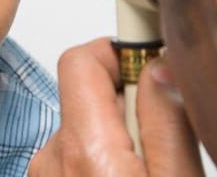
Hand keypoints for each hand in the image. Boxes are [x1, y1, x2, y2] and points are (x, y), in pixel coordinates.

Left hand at [28, 38, 203, 176]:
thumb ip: (167, 124)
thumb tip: (158, 69)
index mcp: (84, 149)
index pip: (80, 62)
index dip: (117, 52)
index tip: (147, 59)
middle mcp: (54, 156)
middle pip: (90, 94)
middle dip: (129, 103)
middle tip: (161, 138)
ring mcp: (49, 173)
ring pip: (89, 126)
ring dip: (119, 135)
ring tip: (148, 170)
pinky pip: (79, 152)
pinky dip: (105, 158)